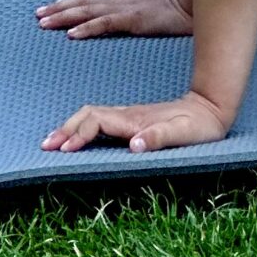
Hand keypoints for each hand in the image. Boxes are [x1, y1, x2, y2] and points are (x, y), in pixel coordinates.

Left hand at [35, 0, 192, 37]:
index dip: (74, 1)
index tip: (55, 5)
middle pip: (85, 2)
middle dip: (60, 8)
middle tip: (38, 14)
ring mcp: (129, 8)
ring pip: (89, 11)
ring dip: (65, 16)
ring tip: (44, 23)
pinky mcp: (136, 19)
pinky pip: (106, 24)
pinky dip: (86, 28)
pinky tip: (71, 35)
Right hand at [42, 91, 228, 153]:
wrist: (211, 107)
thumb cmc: (199, 126)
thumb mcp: (184, 134)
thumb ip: (160, 138)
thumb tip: (134, 146)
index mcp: (135, 120)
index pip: (98, 121)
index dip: (80, 134)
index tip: (64, 149)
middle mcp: (128, 116)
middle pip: (88, 115)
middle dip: (65, 129)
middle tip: (45, 146)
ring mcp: (129, 117)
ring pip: (92, 116)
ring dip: (71, 127)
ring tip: (53, 143)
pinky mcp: (132, 121)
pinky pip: (101, 120)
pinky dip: (83, 127)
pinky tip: (77, 136)